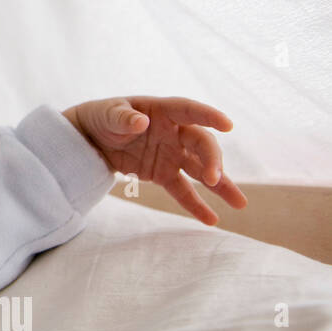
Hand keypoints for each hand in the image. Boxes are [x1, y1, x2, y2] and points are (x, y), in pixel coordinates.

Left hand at [63, 95, 247, 225]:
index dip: (209, 115)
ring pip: (201, 170)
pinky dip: (195, 205)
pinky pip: (182, 190)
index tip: (228, 125)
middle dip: (212, 160)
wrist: (91, 138)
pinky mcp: (163, 174)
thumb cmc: (103, 117)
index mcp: (163, 111)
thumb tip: (141, 122)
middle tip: (214, 178)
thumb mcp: (107, 114)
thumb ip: (123, 118)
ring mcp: (172, 154)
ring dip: (220, 185)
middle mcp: (175, 133)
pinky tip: (212, 220)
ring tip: (240, 204)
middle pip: (201, 144)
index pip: (190, 110)